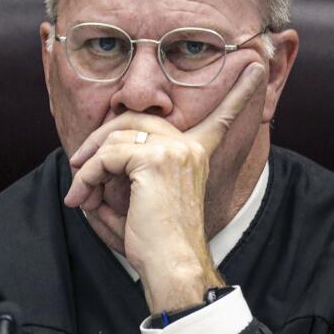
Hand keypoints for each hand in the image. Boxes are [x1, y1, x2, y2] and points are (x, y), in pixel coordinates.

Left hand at [64, 62, 267, 311]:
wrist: (170, 266)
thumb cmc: (153, 243)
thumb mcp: (137, 199)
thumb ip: (120, 172)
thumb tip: (84, 159)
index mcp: (197, 154)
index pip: (221, 116)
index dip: (241, 92)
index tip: (255, 66)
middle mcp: (190, 146)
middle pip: (135, 120)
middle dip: (100, 139)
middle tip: (78, 163)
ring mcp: (174, 150)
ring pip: (114, 139)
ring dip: (88, 168)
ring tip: (81, 195)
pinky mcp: (154, 160)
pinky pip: (105, 157)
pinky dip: (86, 177)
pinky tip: (82, 198)